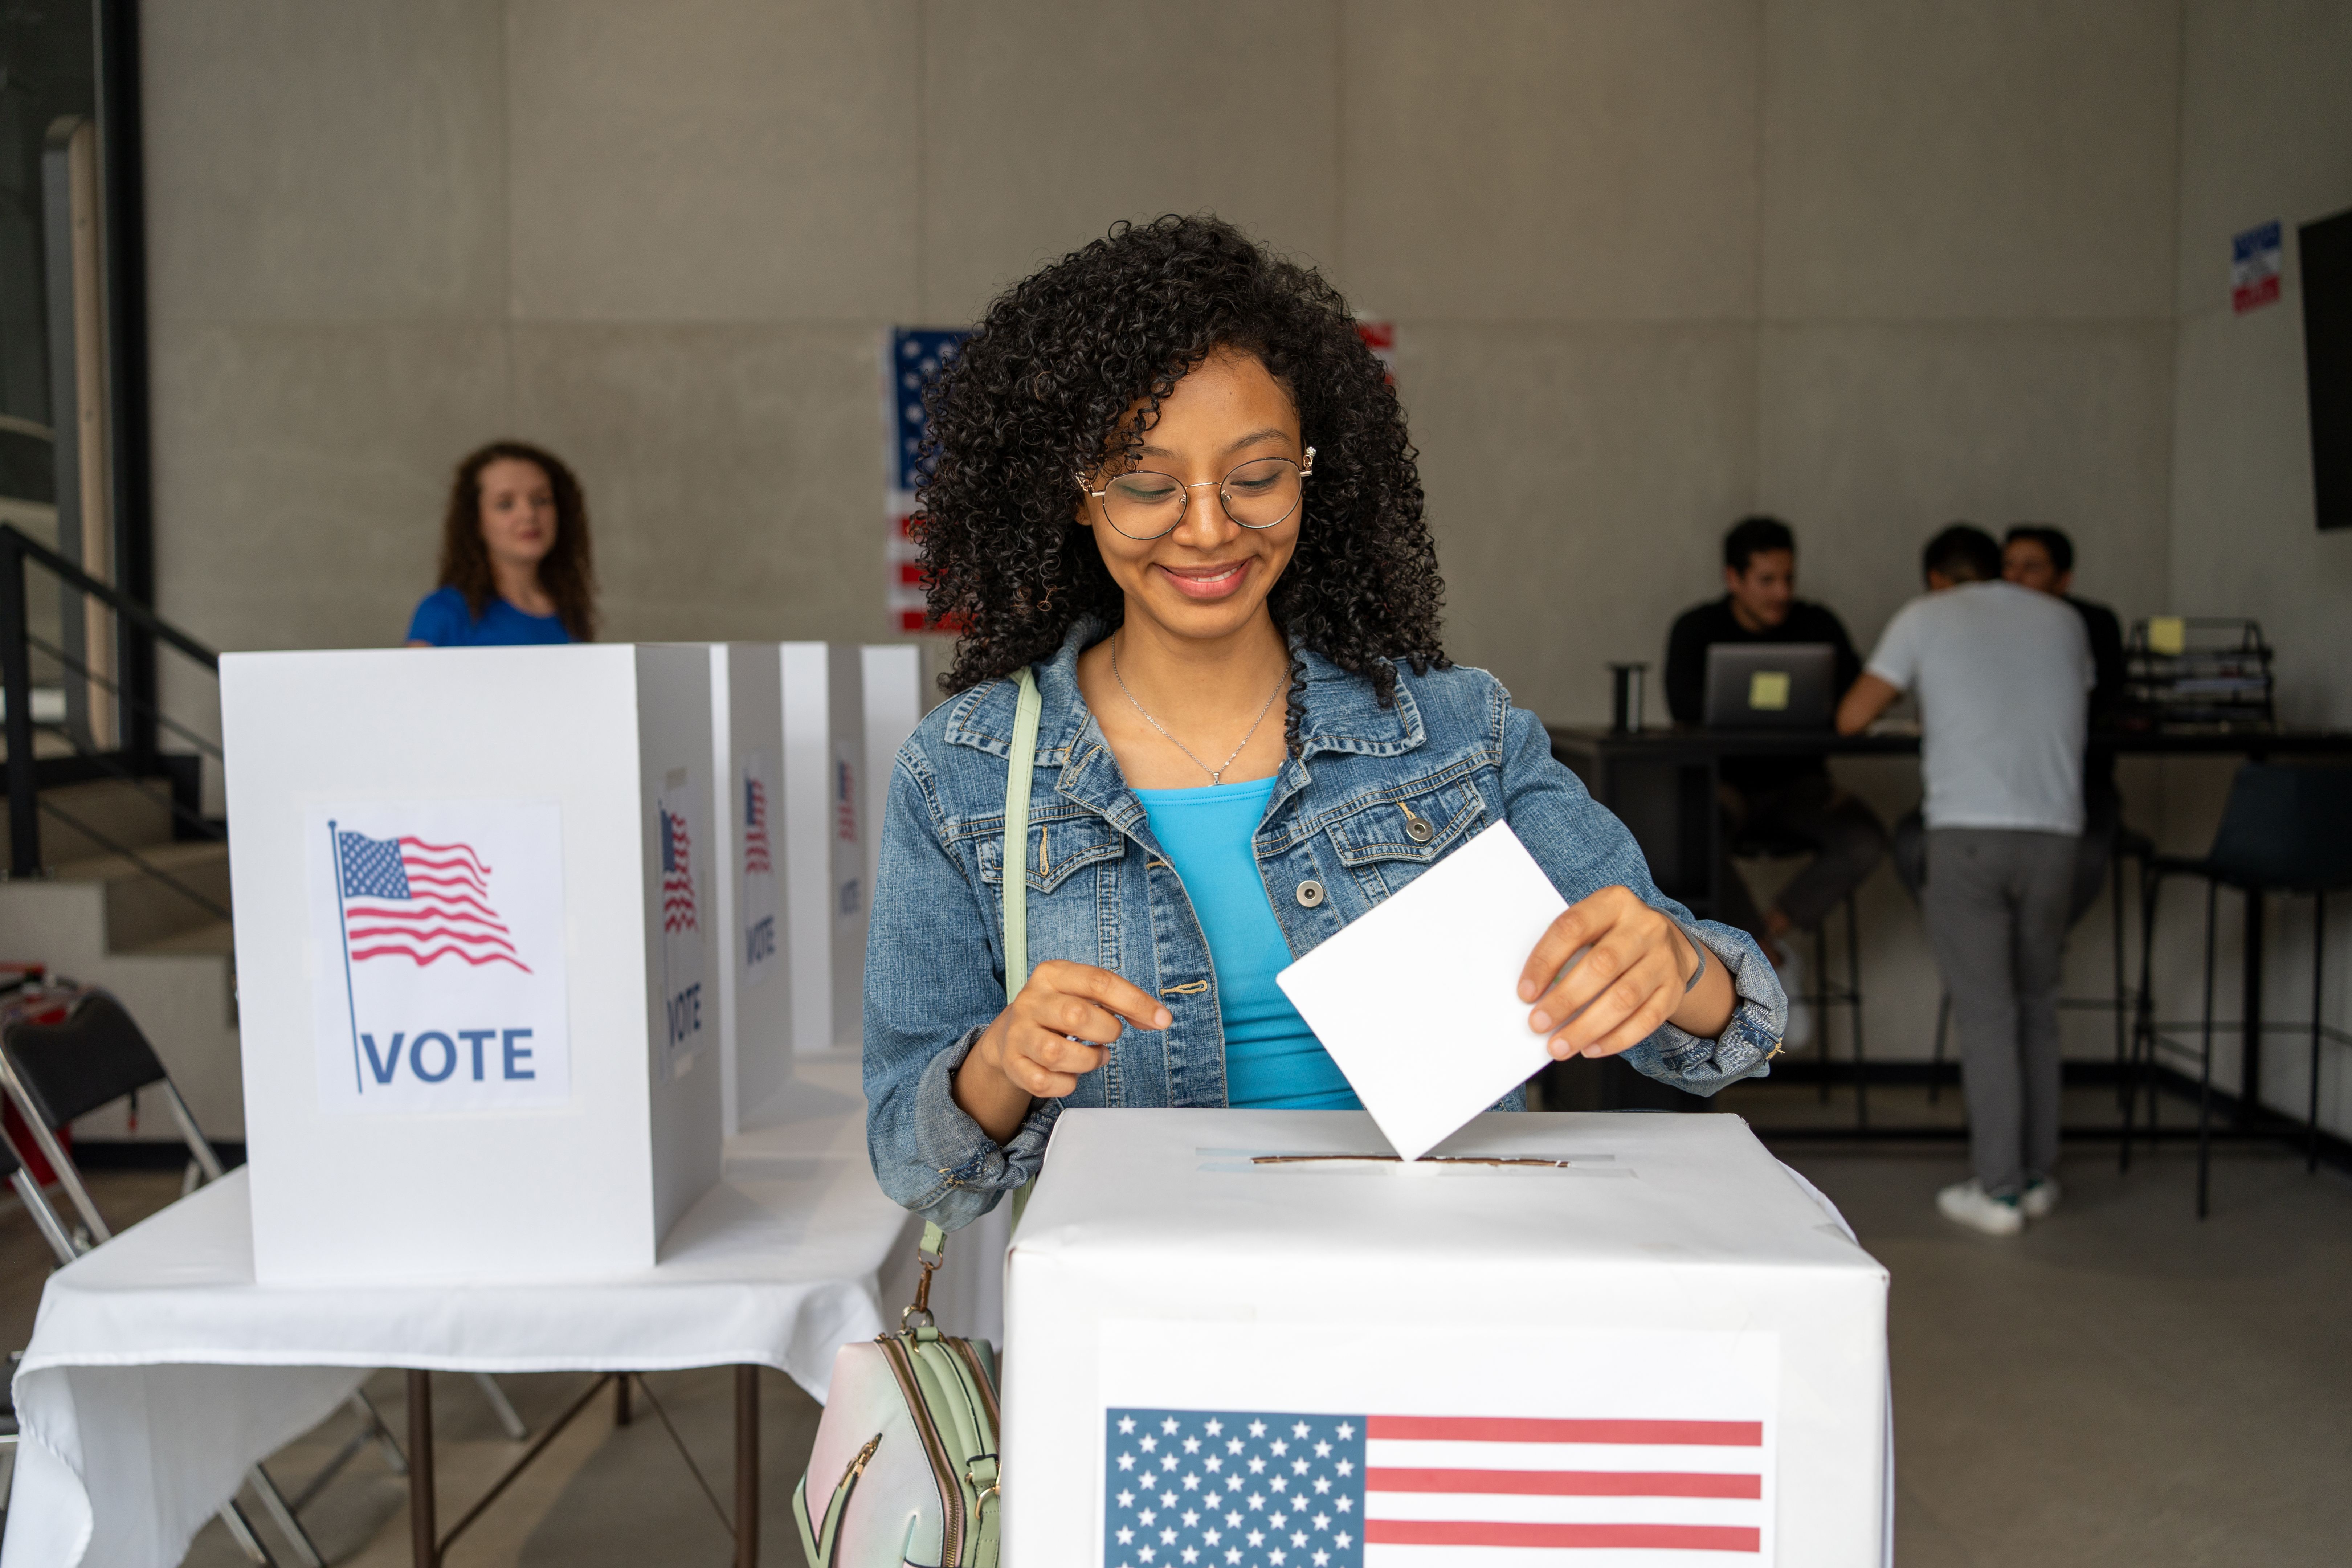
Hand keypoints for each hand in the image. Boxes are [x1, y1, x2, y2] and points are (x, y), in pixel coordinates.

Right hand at [954, 960, 1169, 1141]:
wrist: (1011, 1033)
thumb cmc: (1060, 1011)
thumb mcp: (1086, 994)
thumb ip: (1123, 1002)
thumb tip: (1159, 1018)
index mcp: (1053, 974)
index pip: (1098, 982)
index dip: (1135, 1002)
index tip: (1162, 1019)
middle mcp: (1031, 1000)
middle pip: (1076, 1015)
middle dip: (1106, 1031)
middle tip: (1110, 1036)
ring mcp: (1018, 1033)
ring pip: (1056, 1054)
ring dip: (1088, 1061)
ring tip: (1095, 1055)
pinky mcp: (1012, 1064)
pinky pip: (1043, 1082)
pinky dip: (1067, 1083)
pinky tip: (1071, 1074)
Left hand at [1516, 886, 1730, 1059]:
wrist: (1668, 942)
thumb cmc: (1613, 936)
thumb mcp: (1592, 926)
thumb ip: (1566, 950)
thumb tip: (1533, 995)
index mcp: (1614, 902)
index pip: (1573, 927)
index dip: (1546, 961)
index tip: (1525, 993)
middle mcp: (1644, 927)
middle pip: (1602, 965)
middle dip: (1566, 999)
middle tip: (1539, 1024)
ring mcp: (1664, 959)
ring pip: (1625, 998)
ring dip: (1587, 1027)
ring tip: (1560, 1046)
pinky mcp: (1674, 989)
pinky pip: (1647, 1020)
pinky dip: (1616, 1039)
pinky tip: (1591, 1049)